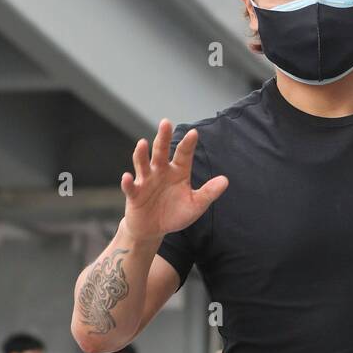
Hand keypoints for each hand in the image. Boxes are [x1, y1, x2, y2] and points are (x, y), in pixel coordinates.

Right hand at [121, 119, 227, 242]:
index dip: (188, 144)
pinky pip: (130, 187)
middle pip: (161, 151)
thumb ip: (208, 193)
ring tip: (142, 143)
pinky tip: (127, 177)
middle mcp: (161, 171)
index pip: (183, 154)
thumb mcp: (195, 205)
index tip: (194, 133)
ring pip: (143, 163)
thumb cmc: (174, 214)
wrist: (153, 229)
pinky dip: (127, 183)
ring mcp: (146, 181)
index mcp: (178, 172)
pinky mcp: (134, 194)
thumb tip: (225, 180)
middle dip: (163, 137)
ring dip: (141, 154)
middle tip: (165, 123)